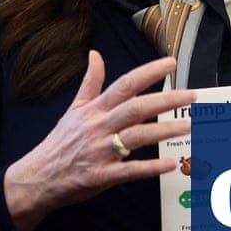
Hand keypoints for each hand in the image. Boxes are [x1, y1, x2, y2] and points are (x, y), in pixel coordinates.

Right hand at [2, 51, 194, 230]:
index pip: (125, 84)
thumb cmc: (60, 143)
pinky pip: (130, 170)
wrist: (39, 176)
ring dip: (165, 130)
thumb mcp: (73, 108)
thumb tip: (95, 54)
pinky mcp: (102, 175)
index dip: (149, 72)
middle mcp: (99, 127)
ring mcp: (101, 151)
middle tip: (191, 95)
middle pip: (136, 108)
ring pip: (137, 137)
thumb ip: (89, 82)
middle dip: (166, 100)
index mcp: (94, 110)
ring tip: (189, 126)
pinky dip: (150, 167)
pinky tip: (169, 164)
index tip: (171, 64)